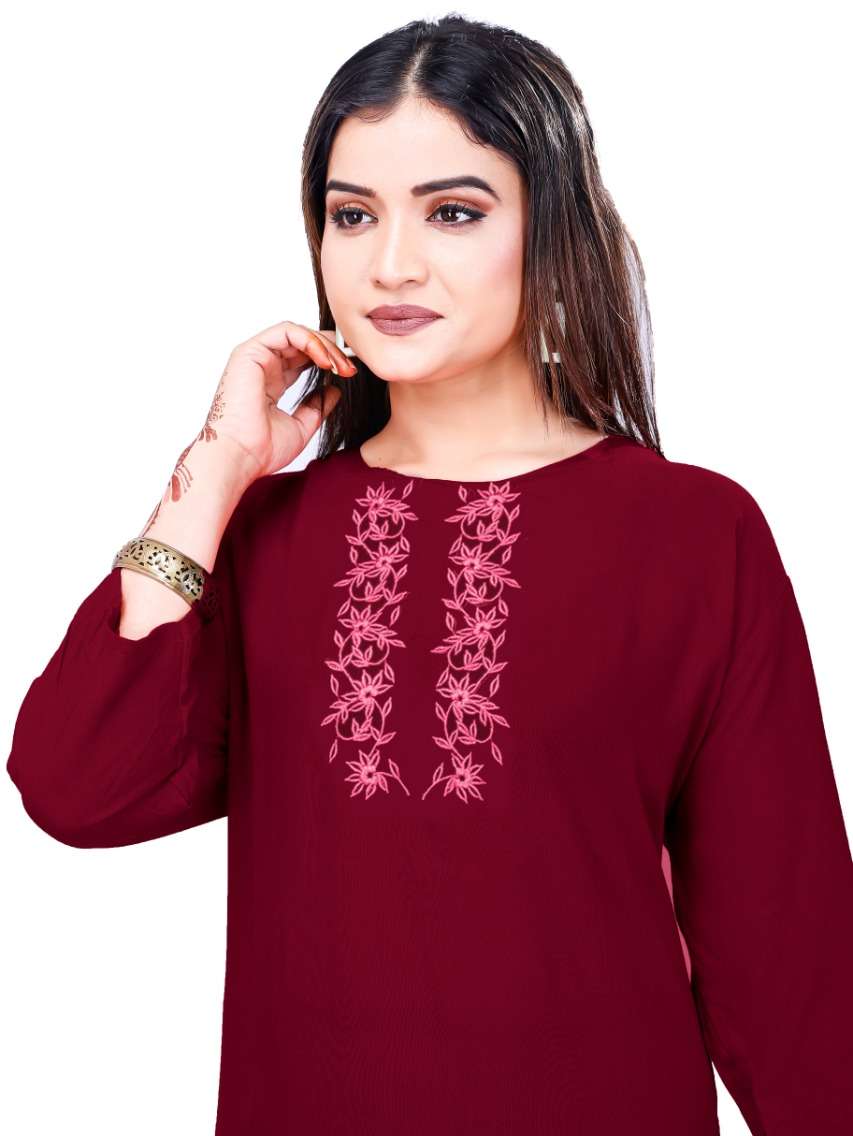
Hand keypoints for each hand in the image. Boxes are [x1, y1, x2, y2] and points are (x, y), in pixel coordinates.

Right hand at [202, 320, 356, 479]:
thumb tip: (335, 390)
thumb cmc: (262, 449)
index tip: (350, 372)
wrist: (241, 457)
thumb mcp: (302, 426)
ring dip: (324, 345)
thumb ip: (317, 407)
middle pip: (303, 343)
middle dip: (332, 350)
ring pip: (297, 334)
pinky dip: (309, 340)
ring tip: (341, 365)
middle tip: (351, 367)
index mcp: (272, 384)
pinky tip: (325, 359)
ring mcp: (256, 357)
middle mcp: (263, 367)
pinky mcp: (250, 352)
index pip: (303, 358)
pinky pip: (286, 332)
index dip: (329, 359)